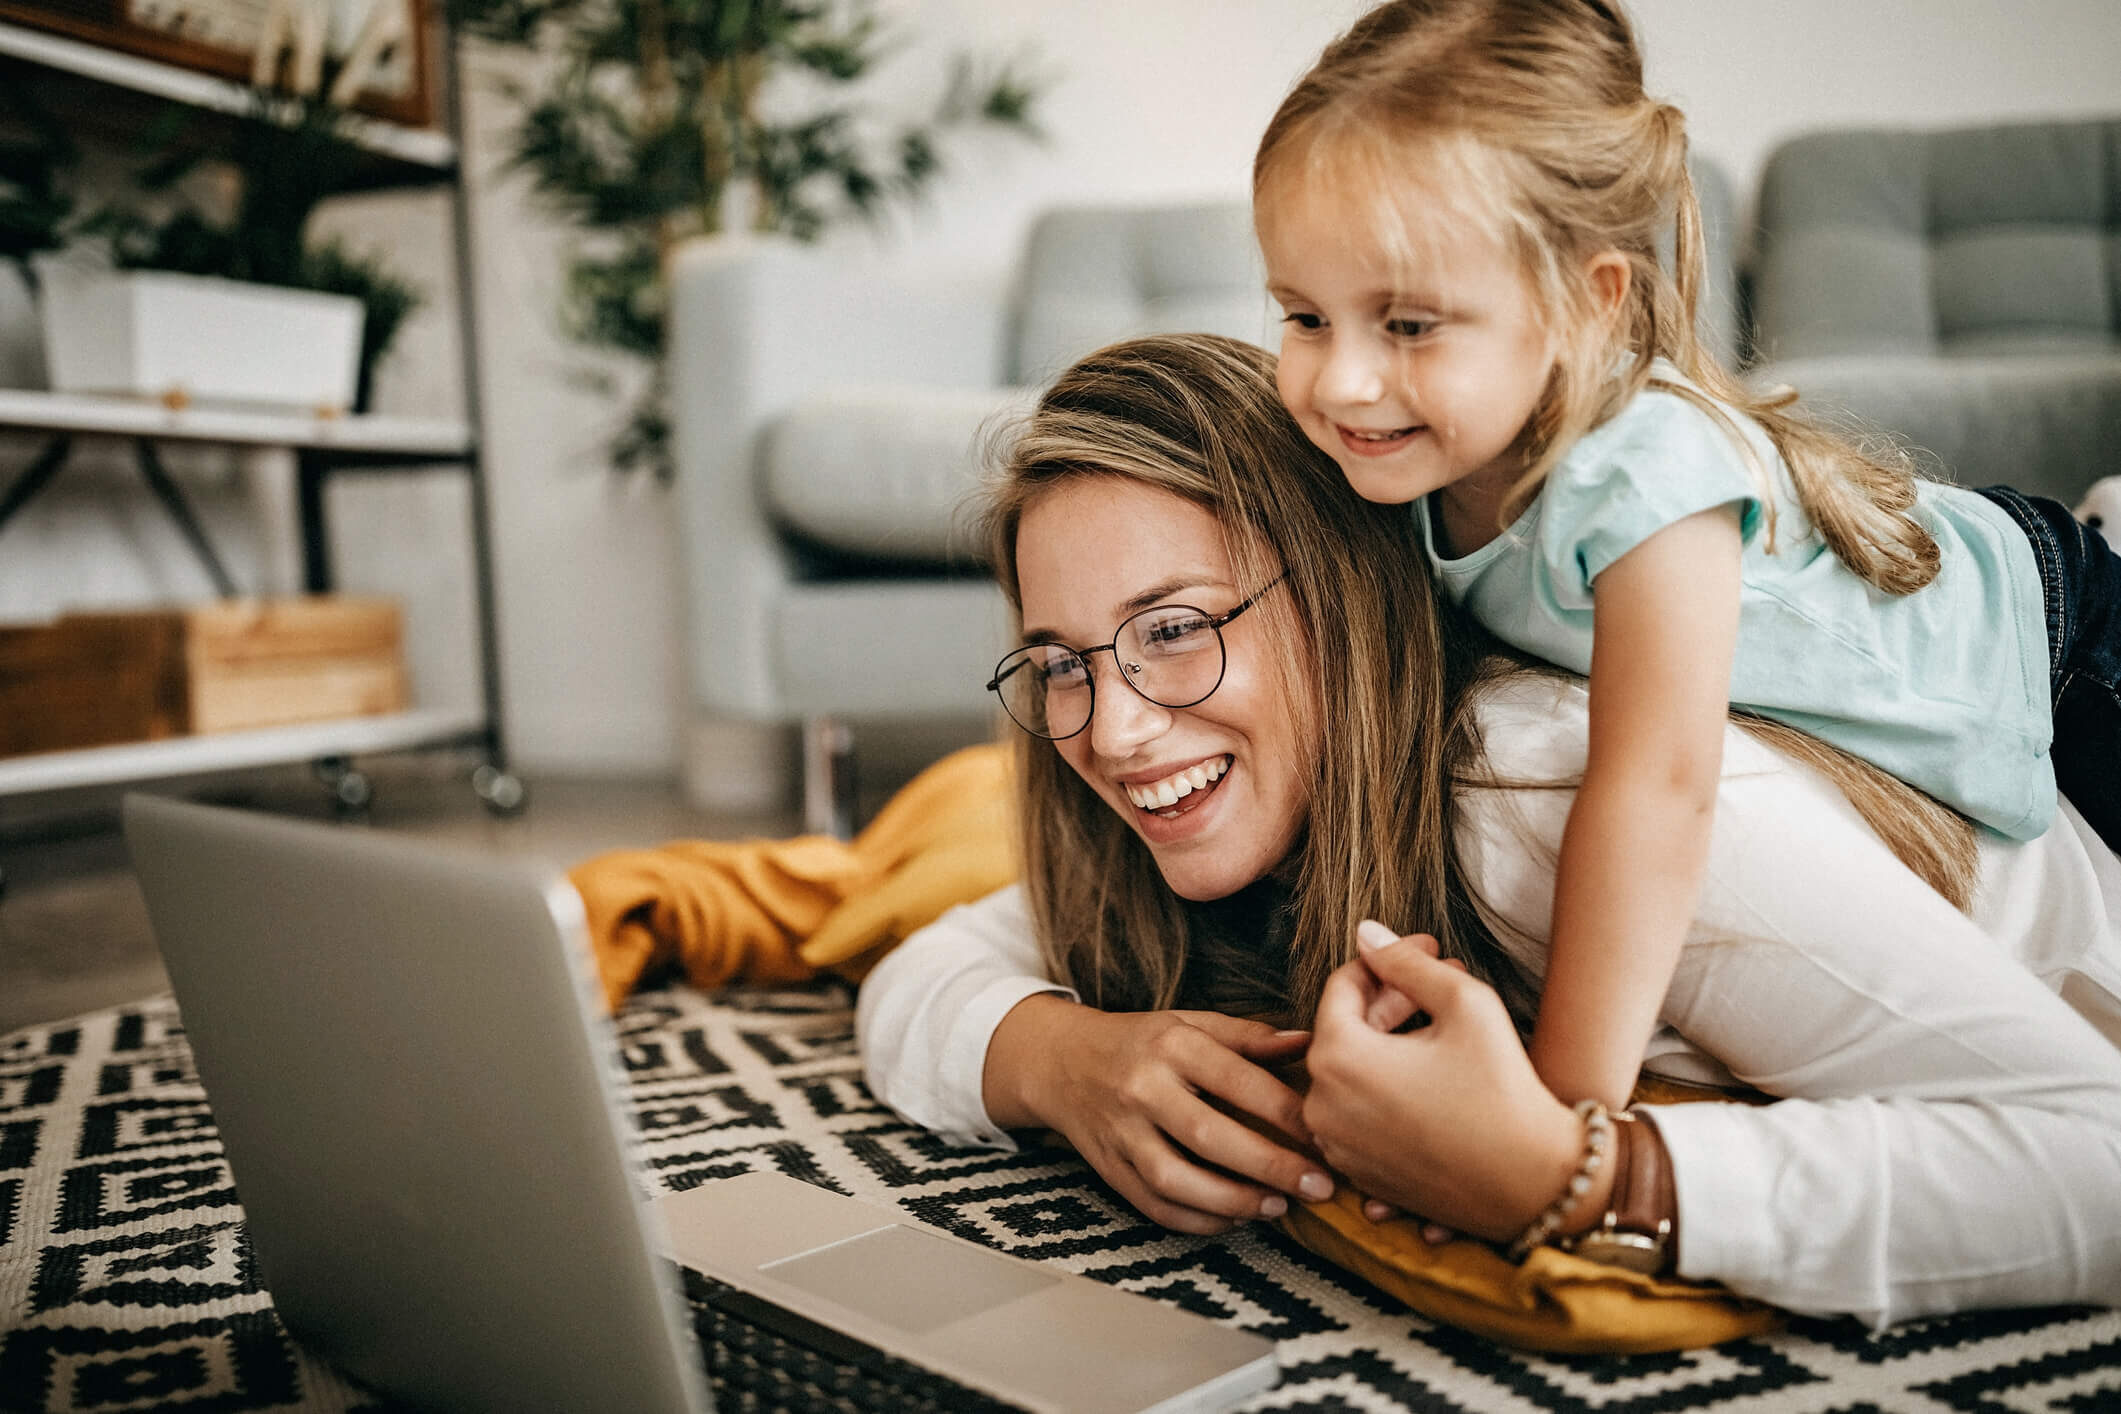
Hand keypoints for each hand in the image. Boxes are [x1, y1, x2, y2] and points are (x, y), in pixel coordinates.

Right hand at [986, 996, 1332, 1234]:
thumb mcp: (1190, 1023)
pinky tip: (1234, 1218)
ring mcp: (1122, 1132)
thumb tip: (1308, 1043)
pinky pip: (1154, 1205)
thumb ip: (1248, 1036)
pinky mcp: (1109, 1168)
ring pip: (1177, 1179)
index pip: (1237, 1080)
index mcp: (1172, 1045)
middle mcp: (1143, 1089)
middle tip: (1318, 1186)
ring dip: (1233, 1200)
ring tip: (1277, 1207)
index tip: (1325, 1135)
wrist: (1061, 1061)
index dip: (1285, 1112)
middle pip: (1209, 1135)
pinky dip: (1197, 1220)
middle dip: (1270, 1166)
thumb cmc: (1141, 1041)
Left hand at [1303, 934, 1587, 1241]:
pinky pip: (1361, 1114)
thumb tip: (1365, 933)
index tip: (1431, 950)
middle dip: (1394, 999)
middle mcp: (1322, 1106)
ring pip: (1353, 1073)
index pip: (1343, 986)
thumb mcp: (1464, 1003)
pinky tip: (1433, 1075)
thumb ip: (1406, 962)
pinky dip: (1387, 1088)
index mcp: (1337, 1058)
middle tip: (1446, 978)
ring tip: (1444, 1026)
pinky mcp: (1360, 1174)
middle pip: (1345, 1030)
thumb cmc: (1504, 1089)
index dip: (1389, 961)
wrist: (1536, 1184)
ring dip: (1390, 1043)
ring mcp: (1338, 1146)